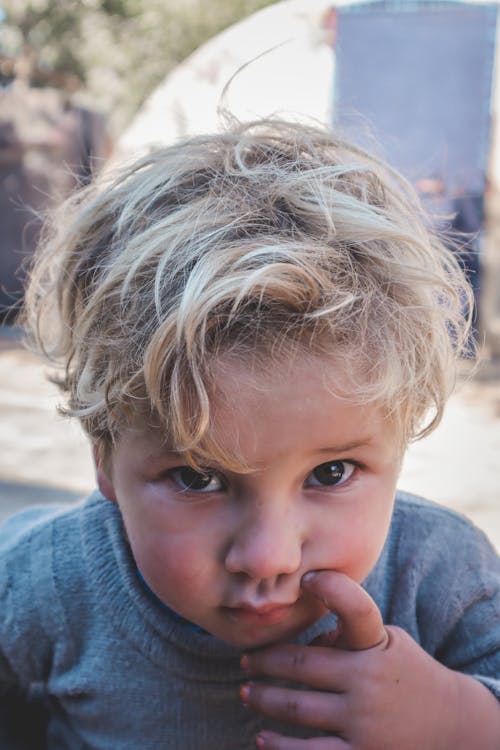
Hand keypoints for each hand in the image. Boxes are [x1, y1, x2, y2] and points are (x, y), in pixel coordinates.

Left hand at [239, 571, 459, 749]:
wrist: (452, 725)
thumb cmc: (406, 674)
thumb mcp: (387, 644)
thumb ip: (349, 637)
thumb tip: (311, 636)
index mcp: (377, 645)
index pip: (357, 609)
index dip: (333, 588)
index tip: (309, 578)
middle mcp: (368, 679)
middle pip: (301, 664)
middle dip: (265, 661)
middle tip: (245, 661)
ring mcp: (364, 720)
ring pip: (297, 708)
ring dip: (264, 698)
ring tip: (246, 692)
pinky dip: (280, 746)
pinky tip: (262, 738)